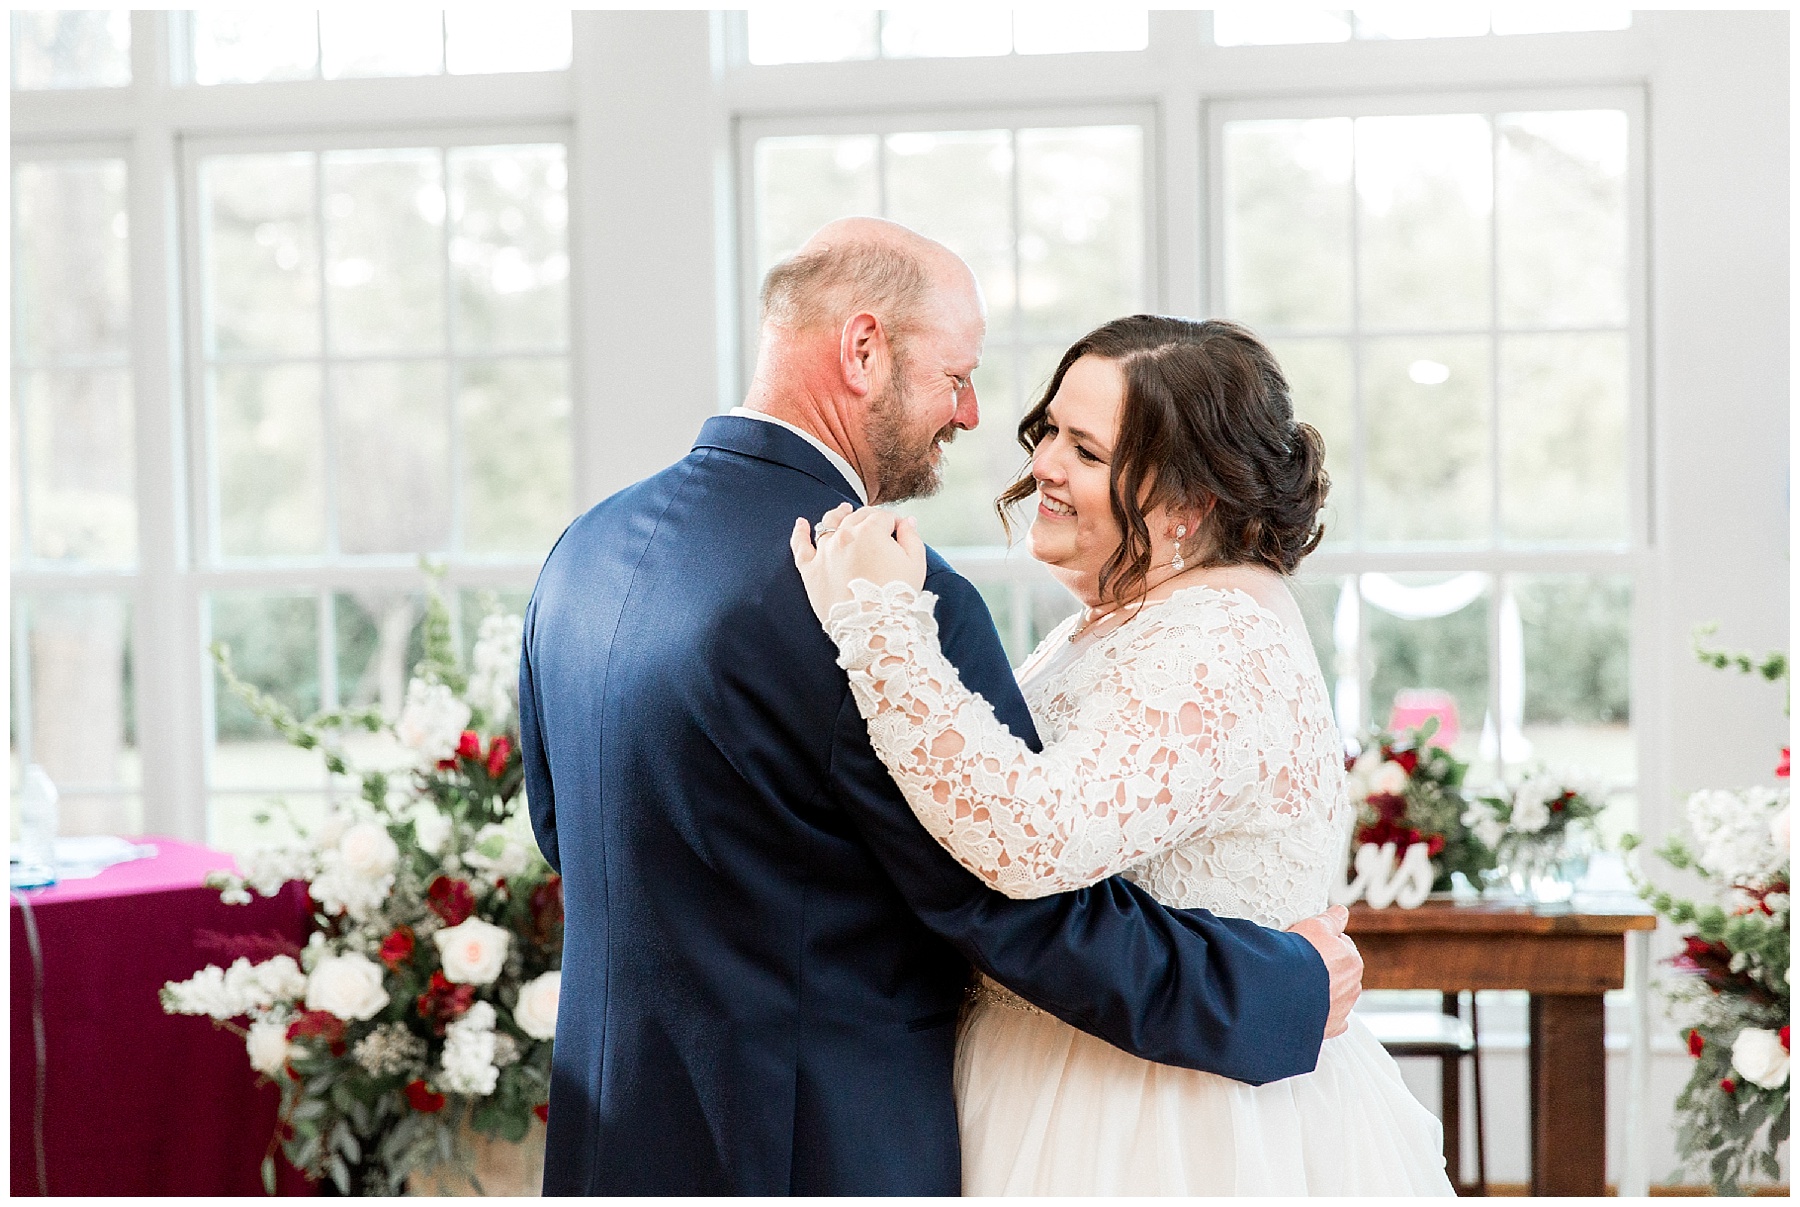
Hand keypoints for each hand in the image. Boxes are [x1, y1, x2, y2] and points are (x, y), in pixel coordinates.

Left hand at [790, 503, 926, 623]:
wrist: (874, 627)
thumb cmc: (896, 596)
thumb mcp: (915, 563)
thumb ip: (911, 536)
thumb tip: (907, 522)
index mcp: (870, 531)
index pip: (883, 516)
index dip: (894, 522)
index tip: (899, 530)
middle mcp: (844, 535)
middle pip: (857, 517)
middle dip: (870, 518)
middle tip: (878, 525)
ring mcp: (825, 552)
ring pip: (829, 524)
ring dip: (838, 514)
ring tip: (843, 509)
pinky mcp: (811, 571)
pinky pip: (801, 547)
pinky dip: (799, 533)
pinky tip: (800, 523)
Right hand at [1287, 904, 1361, 1039]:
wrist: (1282, 992)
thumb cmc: (1297, 957)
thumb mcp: (1314, 927)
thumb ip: (1331, 920)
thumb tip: (1341, 912)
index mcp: (1353, 961)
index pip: (1342, 947)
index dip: (1323, 944)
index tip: (1307, 945)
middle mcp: (1353, 986)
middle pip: (1340, 972)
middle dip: (1324, 968)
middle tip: (1301, 964)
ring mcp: (1342, 1009)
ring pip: (1335, 996)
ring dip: (1323, 991)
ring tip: (1299, 985)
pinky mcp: (1330, 1027)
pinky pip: (1331, 1020)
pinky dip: (1323, 1015)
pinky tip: (1309, 1009)